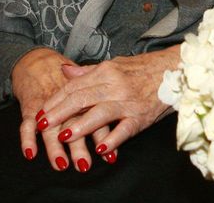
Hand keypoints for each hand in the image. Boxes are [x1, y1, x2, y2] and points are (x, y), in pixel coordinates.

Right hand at [12, 48, 105, 172]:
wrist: (39, 62)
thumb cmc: (66, 81)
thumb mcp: (86, 91)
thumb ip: (100, 112)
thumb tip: (112, 137)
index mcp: (83, 95)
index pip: (95, 117)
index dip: (103, 138)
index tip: (110, 158)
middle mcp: (65, 102)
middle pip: (73, 125)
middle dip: (79, 147)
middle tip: (84, 166)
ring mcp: (47, 104)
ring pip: (51, 128)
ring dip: (55, 147)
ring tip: (61, 164)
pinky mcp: (29, 106)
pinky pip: (26, 125)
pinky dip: (27, 139)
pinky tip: (30, 154)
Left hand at [36, 46, 180, 161]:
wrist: (172, 70)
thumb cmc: (141, 69)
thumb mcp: (113, 64)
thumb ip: (87, 71)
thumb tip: (64, 72)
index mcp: (105, 71)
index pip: (74, 86)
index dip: (55, 99)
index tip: (41, 111)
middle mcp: (114, 85)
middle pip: (81, 98)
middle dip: (59, 113)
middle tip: (42, 124)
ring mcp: (128, 101)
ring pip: (100, 113)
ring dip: (81, 126)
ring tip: (64, 136)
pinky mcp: (141, 117)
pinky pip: (125, 130)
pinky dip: (112, 140)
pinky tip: (100, 150)